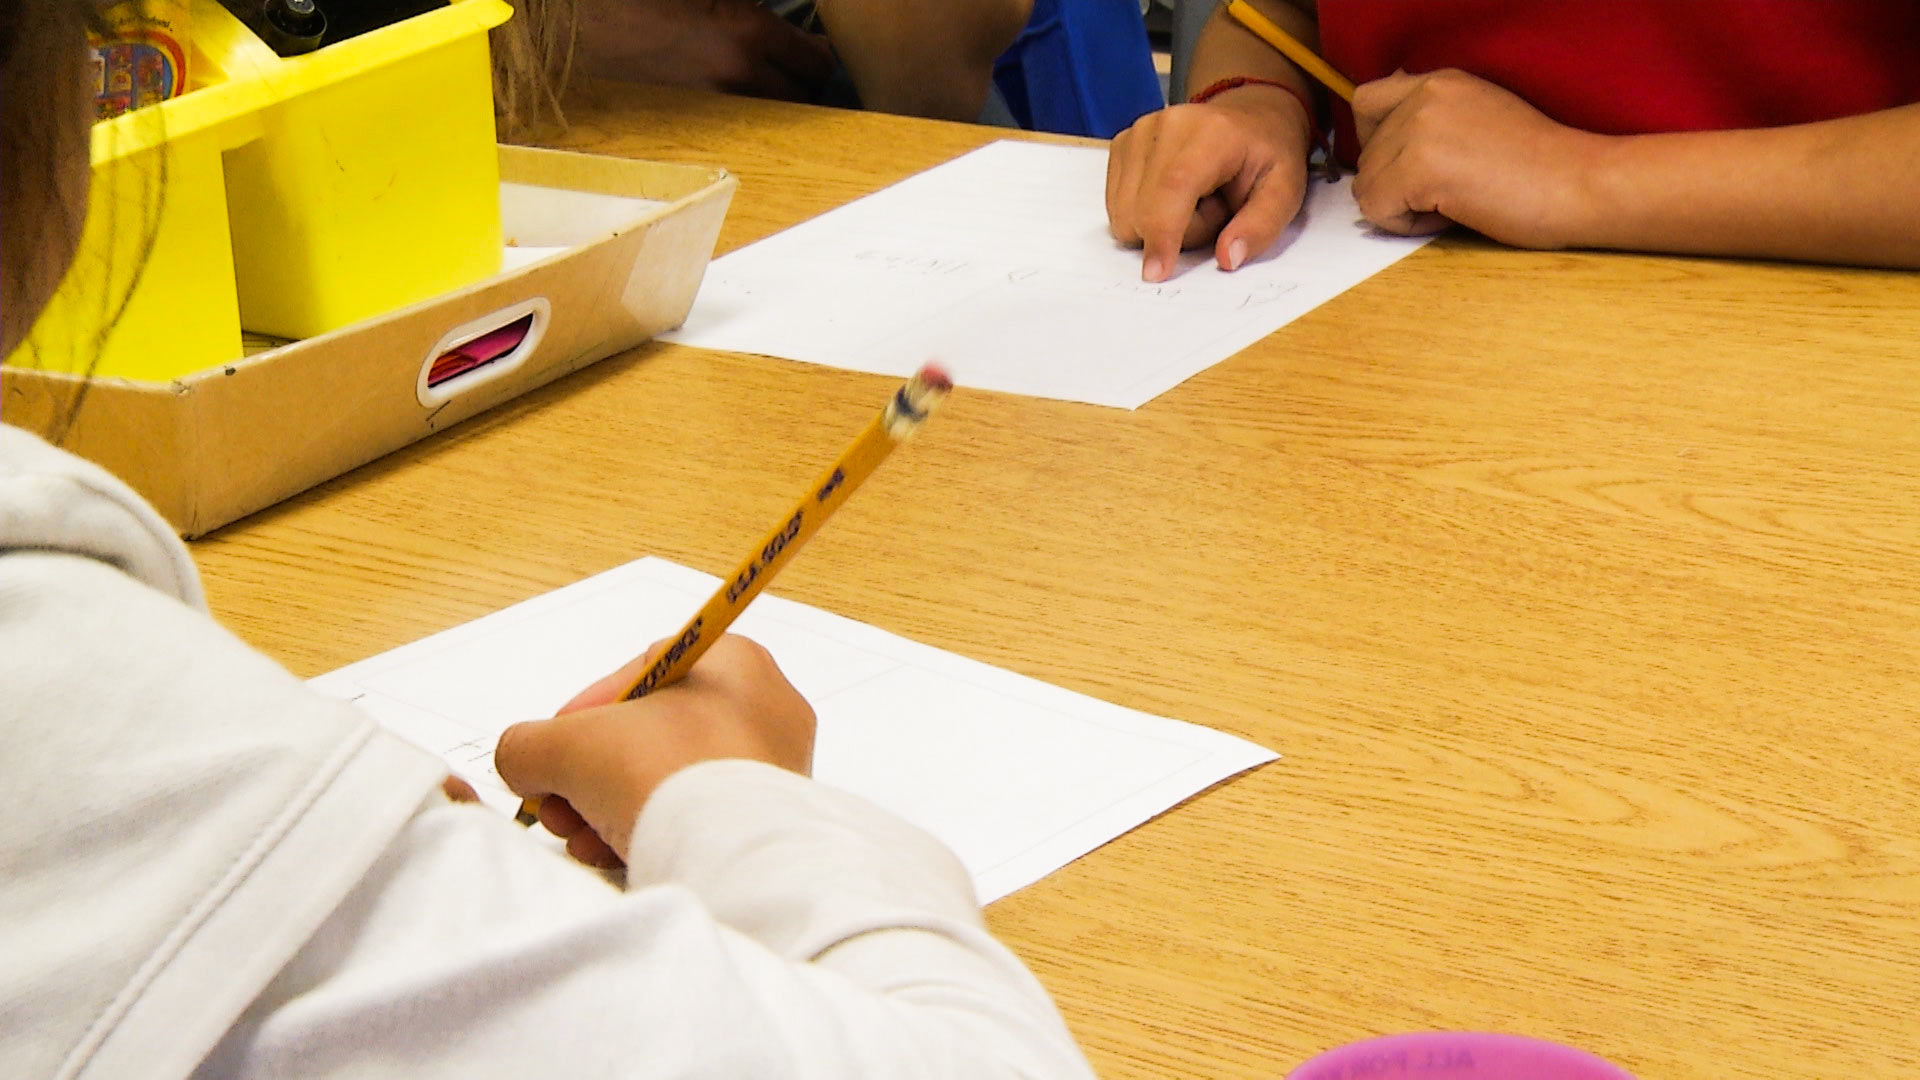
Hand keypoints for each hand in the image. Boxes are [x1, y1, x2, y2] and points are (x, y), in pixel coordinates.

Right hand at [495, 635, 816, 867]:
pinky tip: (616, 852)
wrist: (733, 857)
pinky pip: (699, 819)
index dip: (583, 712)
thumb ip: (529, 745)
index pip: (641, 675)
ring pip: (670, 782)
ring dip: (611, 808)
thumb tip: (522, 763)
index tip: (555, 746)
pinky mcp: (771, 822)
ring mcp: (774, 769)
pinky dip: (651, 832)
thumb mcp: (567, 746)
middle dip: (591, 773)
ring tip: (582, 836)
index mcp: (733, 661)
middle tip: (560, 801)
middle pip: (651, 736)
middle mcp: (765, 709)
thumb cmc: (671, 778)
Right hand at [576, 0, 837, 101]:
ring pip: (771, 118)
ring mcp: (711, 107)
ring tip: (765, 82)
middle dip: (803, 82)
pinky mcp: (688, 124)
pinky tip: (730, 95)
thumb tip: (783, 25)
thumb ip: (753, 8)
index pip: (817, 62)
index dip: (822, 55)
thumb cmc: (643, 1)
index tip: (818, 49)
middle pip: (802, 98)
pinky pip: (736, 126)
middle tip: (797, 68)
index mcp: (745, 32)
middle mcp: (735, 78)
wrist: (579, 22)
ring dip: (776, 102)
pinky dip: (743, 113)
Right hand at [1106, 85, 1312, 281]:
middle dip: (1177, 233)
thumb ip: (1260, 228)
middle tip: (1214, 210)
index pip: (1173, 187)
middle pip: (1143, 210)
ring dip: (1159, 225)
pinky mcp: (1121, 145)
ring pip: (1125, 213)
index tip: (1156, 273)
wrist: (1250, 119)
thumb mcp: (1285, 193)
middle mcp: (1166, 126)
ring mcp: (1138, 133)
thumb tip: (1227, 258)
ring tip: (1195, 201)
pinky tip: (1172, 195)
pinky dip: (1143, 212)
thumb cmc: (1266, 156)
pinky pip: (1117, 207)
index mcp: (1211, 133)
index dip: (1162, 233)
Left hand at [1351, 69, 1606, 247]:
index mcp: (1438, 81)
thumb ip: (1432, 118)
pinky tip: (1449, 214)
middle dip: (1396, 183)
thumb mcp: (1479, 116)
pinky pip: (1375, 208)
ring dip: (1402, 206)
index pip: (1365, 102)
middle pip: (1364, 155)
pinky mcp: (1420, 168)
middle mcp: (1424, 96)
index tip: (1406, 164)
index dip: (1375, 141)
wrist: (1579, 183)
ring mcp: (1420, 129)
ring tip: (1454, 200)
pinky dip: (1405, 224)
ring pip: (1366, 185)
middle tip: (1451, 189)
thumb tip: (1382, 135)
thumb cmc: (1539, 165)